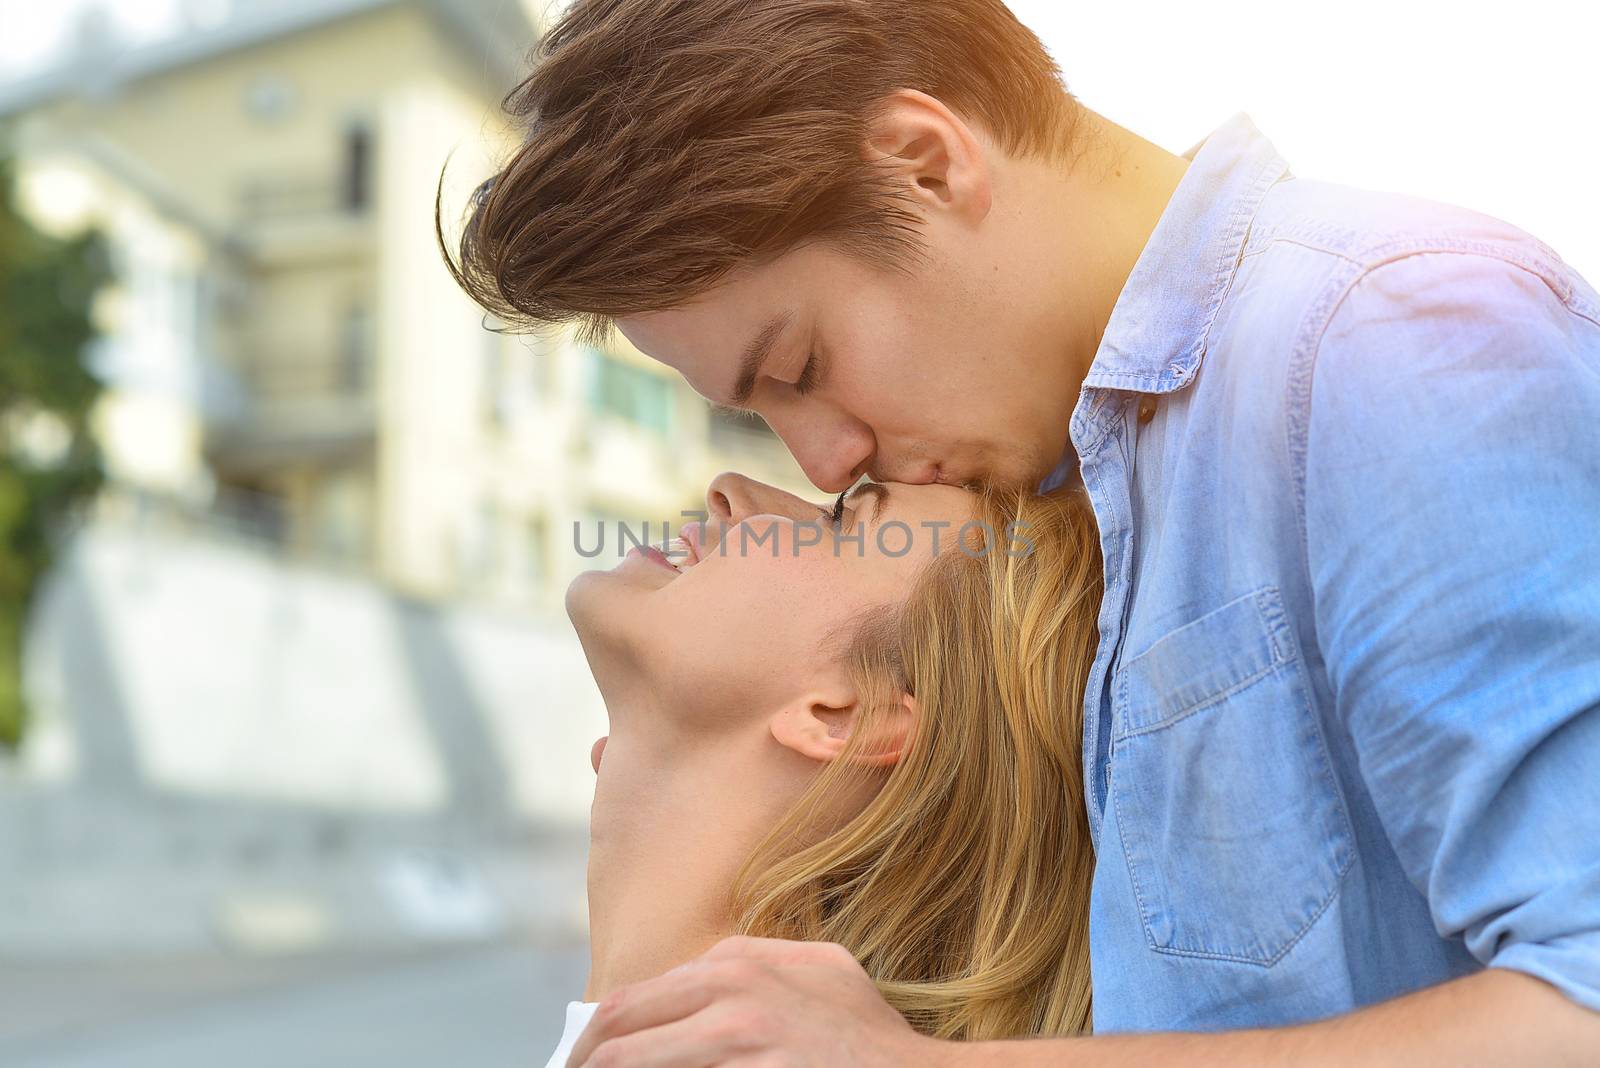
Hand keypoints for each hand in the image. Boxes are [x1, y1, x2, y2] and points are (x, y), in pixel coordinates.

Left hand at [566, 935, 939, 1066]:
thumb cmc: (868, 1039)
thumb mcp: (818, 973)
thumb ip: (753, 963)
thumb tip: (686, 980)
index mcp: (738, 963)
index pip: (633, 1000)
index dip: (594, 1040)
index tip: (579, 1066)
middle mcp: (734, 992)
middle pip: (621, 1032)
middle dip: (587, 1064)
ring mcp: (745, 1038)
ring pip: (638, 1064)